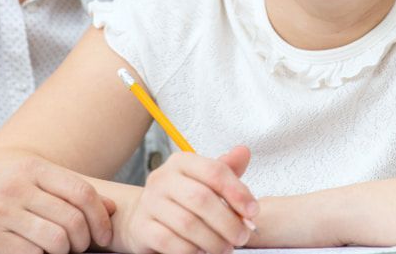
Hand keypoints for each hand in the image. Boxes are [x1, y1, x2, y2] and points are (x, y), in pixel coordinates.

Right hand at [0, 157, 114, 253]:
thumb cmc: (2, 201)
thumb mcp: (34, 185)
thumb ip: (70, 193)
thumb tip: (112, 207)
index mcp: (33, 168)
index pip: (82, 192)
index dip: (100, 218)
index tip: (103, 236)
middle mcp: (17, 186)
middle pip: (72, 220)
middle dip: (83, 242)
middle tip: (78, 248)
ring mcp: (2, 212)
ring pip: (56, 241)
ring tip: (59, 253)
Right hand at [122, 146, 258, 253]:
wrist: (144, 217)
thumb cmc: (182, 199)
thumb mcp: (204, 181)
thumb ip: (226, 170)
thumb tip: (244, 152)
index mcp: (181, 162)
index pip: (214, 170)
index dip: (237, 192)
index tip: (253, 212)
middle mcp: (162, 178)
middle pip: (201, 198)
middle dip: (228, 222)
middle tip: (242, 236)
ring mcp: (150, 203)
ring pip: (188, 224)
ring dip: (213, 241)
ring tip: (226, 248)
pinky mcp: (142, 227)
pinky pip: (171, 242)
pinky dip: (192, 251)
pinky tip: (203, 252)